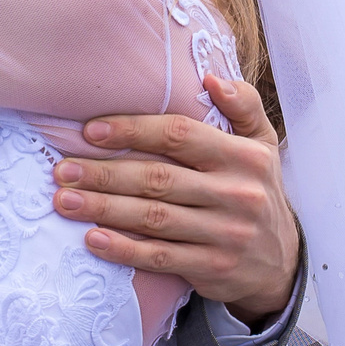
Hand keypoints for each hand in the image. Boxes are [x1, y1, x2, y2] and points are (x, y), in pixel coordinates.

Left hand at [55, 72, 300, 325]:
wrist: (281, 262)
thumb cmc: (256, 190)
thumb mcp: (263, 144)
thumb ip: (243, 105)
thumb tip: (212, 78)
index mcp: (243, 156)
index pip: (179, 135)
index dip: (132, 130)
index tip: (90, 132)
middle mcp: (236, 194)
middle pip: (158, 179)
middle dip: (105, 174)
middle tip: (62, 171)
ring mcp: (225, 234)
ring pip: (153, 219)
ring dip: (104, 209)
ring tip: (64, 200)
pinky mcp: (213, 268)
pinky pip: (160, 257)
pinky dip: (124, 249)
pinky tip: (92, 239)